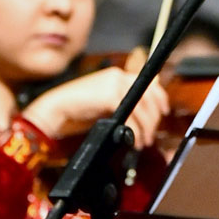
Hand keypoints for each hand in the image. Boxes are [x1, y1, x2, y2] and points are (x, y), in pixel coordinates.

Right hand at [21, 66, 168, 148]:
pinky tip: (132, 140)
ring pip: (143, 106)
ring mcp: (115, 84)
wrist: (54, 110)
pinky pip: (131, 114)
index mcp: (118, 76)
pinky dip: (134, 130)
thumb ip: (120, 105)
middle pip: (150, 96)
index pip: (149, 83)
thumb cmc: (76, 111)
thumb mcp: (103, 105)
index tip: (164, 112)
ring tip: (142, 142)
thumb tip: (138, 116)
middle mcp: (119, 77)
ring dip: (146, 127)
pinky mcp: (110, 95)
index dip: (160, 99)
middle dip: (153, 119)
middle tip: (150, 136)